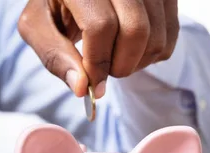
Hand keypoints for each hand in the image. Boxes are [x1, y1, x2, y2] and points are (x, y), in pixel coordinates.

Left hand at [18, 0, 178, 98]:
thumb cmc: (52, 5)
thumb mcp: (38, 26)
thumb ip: (55, 55)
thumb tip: (82, 88)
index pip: (101, 27)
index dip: (97, 63)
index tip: (92, 85)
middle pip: (136, 30)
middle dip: (120, 65)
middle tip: (103, 71)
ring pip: (157, 34)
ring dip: (136, 63)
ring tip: (113, 60)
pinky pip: (171, 32)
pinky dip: (152, 54)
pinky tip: (130, 51)